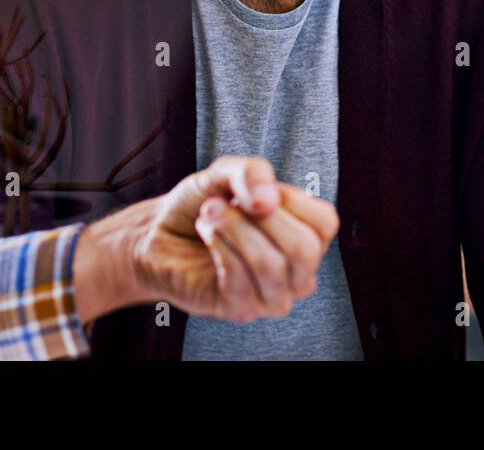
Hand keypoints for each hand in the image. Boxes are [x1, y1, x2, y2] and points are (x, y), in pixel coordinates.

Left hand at [72, 156, 338, 323]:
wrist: (158, 233)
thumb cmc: (201, 205)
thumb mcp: (226, 173)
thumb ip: (252, 172)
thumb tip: (267, 199)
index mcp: (306, 238)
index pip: (325, 223)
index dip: (290, 199)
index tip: (255, 190)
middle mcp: (297, 273)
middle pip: (304, 248)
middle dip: (259, 217)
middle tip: (226, 202)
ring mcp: (271, 297)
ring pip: (270, 265)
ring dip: (232, 229)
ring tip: (210, 214)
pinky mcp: (240, 310)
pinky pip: (238, 278)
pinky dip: (217, 245)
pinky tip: (206, 235)